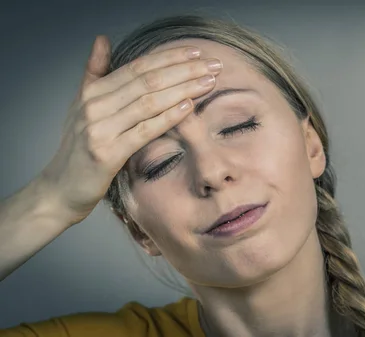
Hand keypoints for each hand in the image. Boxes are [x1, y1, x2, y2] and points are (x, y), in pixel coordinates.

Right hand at [39, 36, 220, 224]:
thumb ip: (95, 72)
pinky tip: (188, 107)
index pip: (138, 67)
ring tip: (208, 83)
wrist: (60, 189)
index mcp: (92, 91)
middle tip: (214, 66)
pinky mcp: (106, 153)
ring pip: (148, 101)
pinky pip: (143, 130)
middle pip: (147, 80)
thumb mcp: (82, 105)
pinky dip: (167, 116)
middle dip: (184, 70)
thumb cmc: (79, 148)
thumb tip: (103, 39)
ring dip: (182, 89)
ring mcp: (99, 128)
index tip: (197, 53)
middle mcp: (93, 105)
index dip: (169, 57)